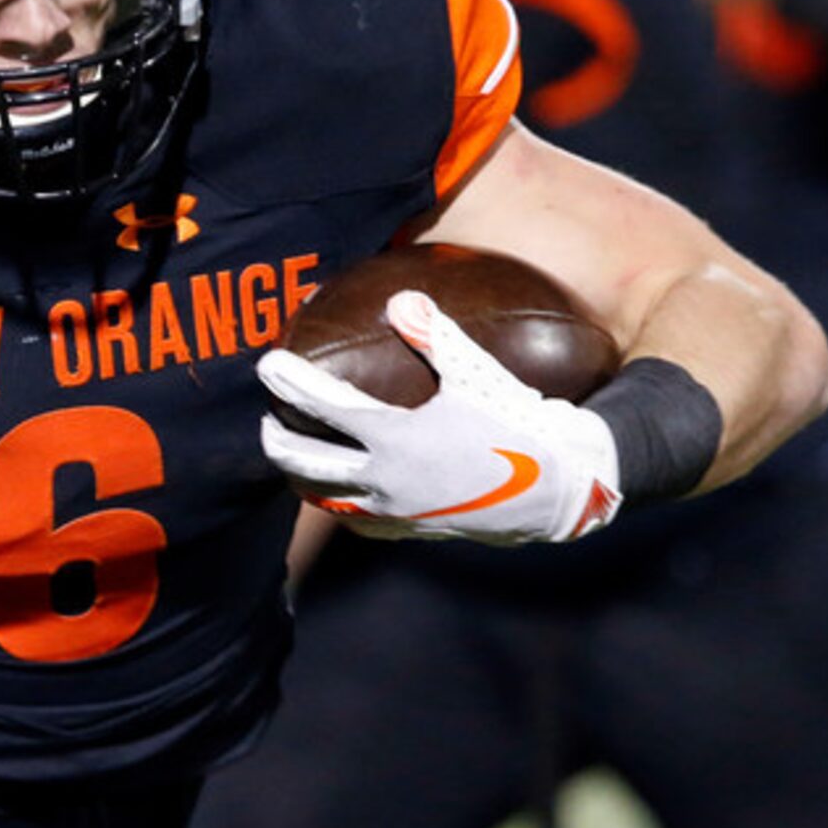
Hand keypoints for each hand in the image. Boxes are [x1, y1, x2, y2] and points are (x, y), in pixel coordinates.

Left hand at [257, 290, 624, 543]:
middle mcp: (386, 480)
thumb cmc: (520, 424)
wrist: (561, 487)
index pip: (324, 407)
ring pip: (326, 500)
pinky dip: (340, 506)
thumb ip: (435, 337)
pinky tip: (339, 496)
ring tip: (292, 458)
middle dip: (277, 441)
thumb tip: (402, 298)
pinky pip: (361, 521)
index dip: (290, 384)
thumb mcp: (477, 375)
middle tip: (266, 420)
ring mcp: (397, 510)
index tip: (266, 365)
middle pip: (305, 463)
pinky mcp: (414, 528)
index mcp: (395, 438)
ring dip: (301, 477)